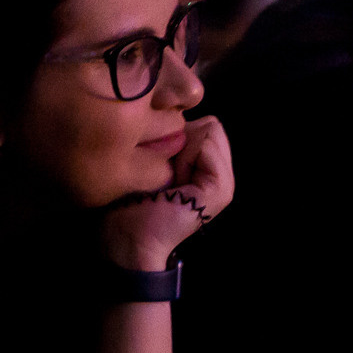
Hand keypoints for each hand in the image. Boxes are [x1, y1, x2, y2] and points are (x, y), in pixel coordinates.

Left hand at [102, 115, 234, 271]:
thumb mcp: (151, 158)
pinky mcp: (221, 189)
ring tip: (168, 178)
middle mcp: (220, 171)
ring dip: (182, 149)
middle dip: (180, 139)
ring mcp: (225, 181)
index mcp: (205, 164)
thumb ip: (170, 136)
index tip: (155, 163)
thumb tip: (175, 114)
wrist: (128, 237)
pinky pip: (207, 145)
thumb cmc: (129, 198)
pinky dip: (186, 158)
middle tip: (162, 172)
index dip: (174, 134)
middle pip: (209, 122)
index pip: (203, 121)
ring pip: (210, 129)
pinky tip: (174, 183)